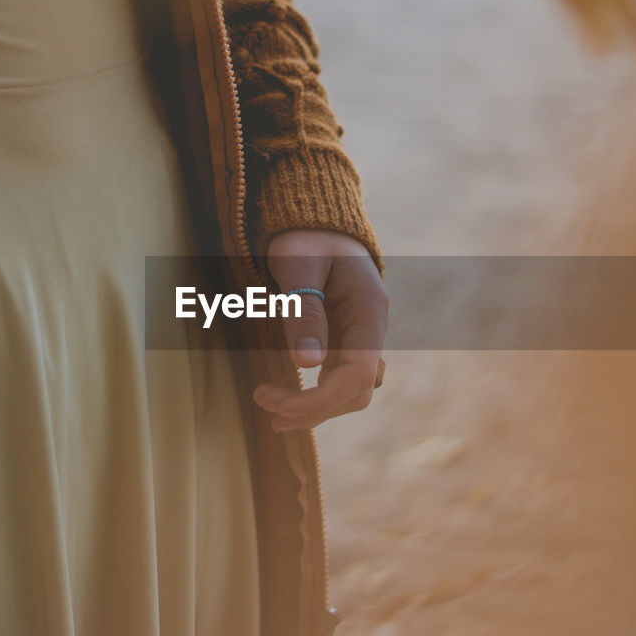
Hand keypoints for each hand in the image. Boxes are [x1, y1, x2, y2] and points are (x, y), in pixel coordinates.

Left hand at [251, 229, 388, 431]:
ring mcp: (359, 339)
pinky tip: (283, 401)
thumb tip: (308, 364)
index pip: (358, 374)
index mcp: (369, 310)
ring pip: (348, 393)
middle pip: (356, 392)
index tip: (278, 404)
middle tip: (264, 403)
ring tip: (266, 404)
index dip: (321, 399)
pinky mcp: (344, 344)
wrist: (317, 227)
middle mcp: (371, 331)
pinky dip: (312, 398)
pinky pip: (335, 382)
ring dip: (311, 408)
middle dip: (312, 408)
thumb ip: (304, 311)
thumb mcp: (299, 265)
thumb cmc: (306, 239)